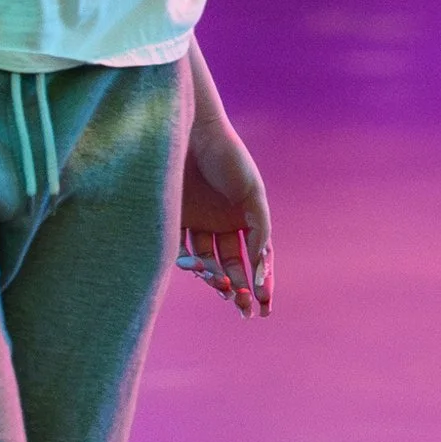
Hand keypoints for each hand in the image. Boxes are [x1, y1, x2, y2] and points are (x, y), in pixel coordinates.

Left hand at [178, 113, 272, 314]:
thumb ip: (259, 225)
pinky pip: (181, 249)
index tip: (265, 306)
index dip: (262, 282)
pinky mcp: (174, 218)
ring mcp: (198, 223)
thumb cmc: (228, 157)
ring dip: (217, 279)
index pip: (257, 258)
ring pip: (208, 262)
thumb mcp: (252, 191)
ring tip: (225, 289)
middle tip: (244, 310)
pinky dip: (190, 262)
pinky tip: (200, 268)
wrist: (191, 131)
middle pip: (233, 265)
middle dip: (241, 290)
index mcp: (246, 218)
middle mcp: (222, 224)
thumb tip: (261, 259)